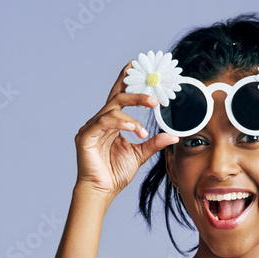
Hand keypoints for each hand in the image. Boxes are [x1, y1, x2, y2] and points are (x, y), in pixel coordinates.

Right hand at [74, 60, 179, 203]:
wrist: (101, 192)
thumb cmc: (115, 173)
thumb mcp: (139, 155)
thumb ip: (153, 143)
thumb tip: (173, 136)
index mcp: (111, 123)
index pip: (119, 96)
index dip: (126, 80)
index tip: (136, 65)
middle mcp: (100, 122)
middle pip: (117, 99)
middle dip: (136, 95)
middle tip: (154, 100)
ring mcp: (91, 128)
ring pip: (111, 109)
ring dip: (131, 115)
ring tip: (143, 129)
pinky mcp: (86, 137)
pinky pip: (104, 123)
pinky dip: (120, 124)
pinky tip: (133, 130)